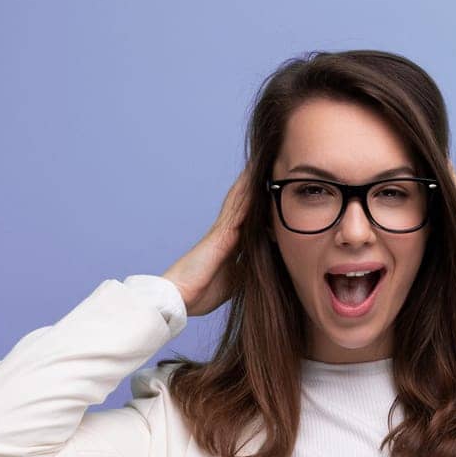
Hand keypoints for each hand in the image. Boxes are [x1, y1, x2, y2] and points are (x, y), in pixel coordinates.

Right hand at [162, 164, 255, 315]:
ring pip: (241, 199)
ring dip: (251, 180)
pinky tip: (256, 178)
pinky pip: (237, 208)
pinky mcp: (221, 234)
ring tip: (263, 160)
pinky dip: (246, 192)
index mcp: (231, 243)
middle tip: (270, 161)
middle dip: (256, 183)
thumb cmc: (203, 290)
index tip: (274, 188)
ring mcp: (223, 230)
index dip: (261, 202)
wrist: (181, 296)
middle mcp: (227, 231)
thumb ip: (248, 267)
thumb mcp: (236, 279)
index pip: (250, 218)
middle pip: (244, 202)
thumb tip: (266, 264)